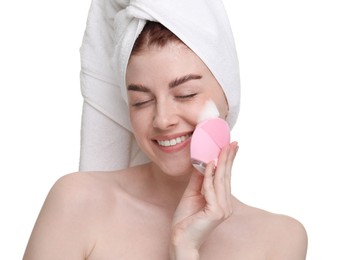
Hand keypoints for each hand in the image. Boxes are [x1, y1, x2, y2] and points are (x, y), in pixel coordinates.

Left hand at [170, 142, 238, 256]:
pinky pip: (211, 189)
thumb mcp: (192, 193)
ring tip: (224, 148)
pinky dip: (210, 176)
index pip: (225, 178)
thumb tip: (203, 162)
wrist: (180, 239)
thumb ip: (199, 180)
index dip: (228, 162)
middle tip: (232, 143)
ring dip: (222, 162)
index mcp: (221, 201)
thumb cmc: (186, 219)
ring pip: (221, 181)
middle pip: (226, 177)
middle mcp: (225, 205)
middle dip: (228, 158)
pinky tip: (210, 163)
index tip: (231, 147)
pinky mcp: (216, 212)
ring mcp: (222, 209)